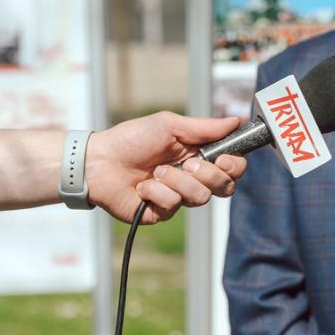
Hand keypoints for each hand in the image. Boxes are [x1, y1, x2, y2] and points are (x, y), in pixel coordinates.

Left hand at [87, 113, 247, 223]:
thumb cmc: (131, 139)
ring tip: (156, 172)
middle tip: (188, 163)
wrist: (99, 161)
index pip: (232, 167)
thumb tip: (235, 121)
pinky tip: (142, 187)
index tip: (223, 159)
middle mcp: (192, 179)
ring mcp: (178, 197)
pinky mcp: (161, 213)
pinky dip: (157, 192)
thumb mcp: (169, 125)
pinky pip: (173, 205)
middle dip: (208, 174)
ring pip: (200, 197)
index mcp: (198, 156)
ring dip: (177, 181)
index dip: (234, 166)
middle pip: (224, 187)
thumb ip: (204, 127)